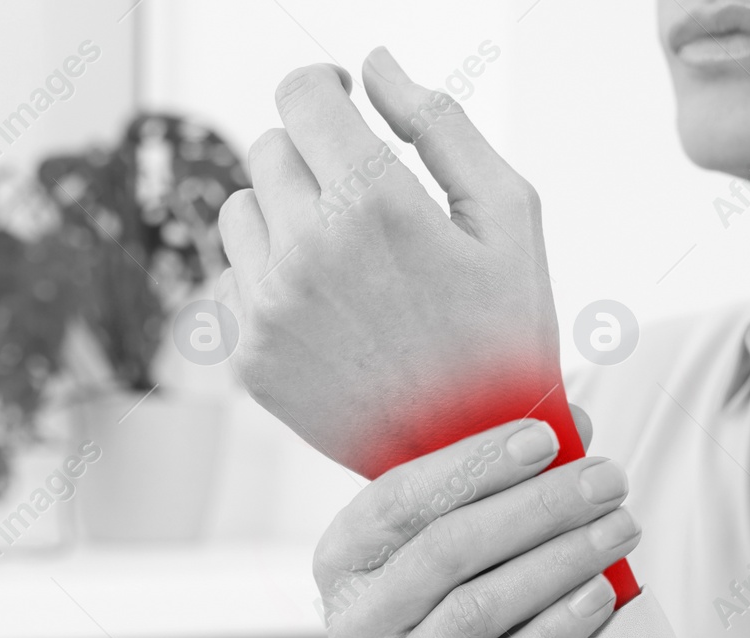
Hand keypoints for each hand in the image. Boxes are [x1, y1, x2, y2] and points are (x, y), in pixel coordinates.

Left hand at [216, 49, 563, 478]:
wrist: (479, 458)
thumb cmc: (507, 329)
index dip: (323, 88)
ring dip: (284, 213)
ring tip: (346, 257)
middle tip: (363, 199)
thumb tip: (373, 67)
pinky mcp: (251, 360)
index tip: (342, 104)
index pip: (301, 95)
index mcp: (373, 204)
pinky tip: (333, 311)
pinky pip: (239, 280)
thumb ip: (440, 123)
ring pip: (242, 210)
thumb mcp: (510, 215)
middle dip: (315, 157)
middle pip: (270, 148)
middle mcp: (308, 252)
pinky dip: (275, 280)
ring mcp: (271, 310)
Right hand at [293, 418, 640, 637]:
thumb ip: (478, 497)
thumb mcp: (416, 564)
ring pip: (478, 610)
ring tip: (619, 530)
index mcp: (343, 557)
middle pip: (449, 548)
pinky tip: (600, 597)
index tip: (546, 438)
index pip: (402, 497)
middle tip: (608, 480)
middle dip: (538, 507)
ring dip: (558, 562)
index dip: (474, 464)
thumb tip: (571, 424)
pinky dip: (555, 631)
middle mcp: (356, 617)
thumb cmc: (418, 626)